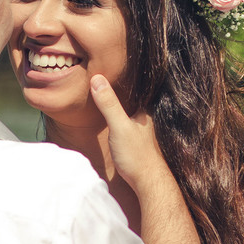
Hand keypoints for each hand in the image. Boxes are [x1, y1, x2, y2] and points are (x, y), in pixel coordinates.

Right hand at [90, 74, 171, 191]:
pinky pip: (125, 123)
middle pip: (132, 98)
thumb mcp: (119, 126)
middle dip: (122, 87)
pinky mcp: (135, 142)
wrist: (147, 183)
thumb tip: (97, 78)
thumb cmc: (137, 155)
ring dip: (119, 102)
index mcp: (144, 111)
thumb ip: (109, 104)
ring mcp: (141, 131)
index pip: (137, 86)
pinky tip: (111, 116)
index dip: (129, 73)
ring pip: (129, 111)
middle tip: (108, 72)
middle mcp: (145, 119)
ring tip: (107, 89)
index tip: (119, 61)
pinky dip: (118, 116)